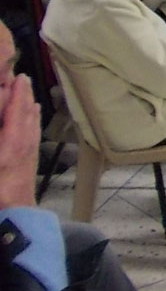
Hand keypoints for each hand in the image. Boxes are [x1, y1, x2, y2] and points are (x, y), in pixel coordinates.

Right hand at [0, 76, 39, 209]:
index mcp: (11, 144)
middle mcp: (24, 144)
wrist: (14, 213)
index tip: (18, 78)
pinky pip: (34, 132)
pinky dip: (33, 119)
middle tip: (22, 78)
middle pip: (26, 114)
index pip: (16, 112)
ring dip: (29, 105)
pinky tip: (34, 114)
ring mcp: (29, 151)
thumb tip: (6, 121)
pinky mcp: (31, 159)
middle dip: (24, 95)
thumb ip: (6, 131)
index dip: (17, 94)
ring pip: (32, 122)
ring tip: (27, 92)